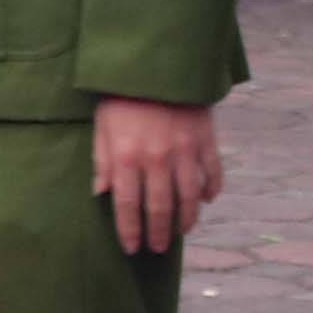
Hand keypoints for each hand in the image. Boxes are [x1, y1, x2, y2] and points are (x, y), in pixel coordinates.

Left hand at [90, 94, 224, 256]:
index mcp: (127, 157)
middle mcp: (157, 159)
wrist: (157, 64)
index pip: (127, 204)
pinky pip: (212, 172)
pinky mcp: (205, 139)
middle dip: (158, 232)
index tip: (131, 248)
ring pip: (189, 197)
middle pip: (160, 207)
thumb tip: (100, 194)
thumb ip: (102, 161)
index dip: (129, 230)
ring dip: (186, 219)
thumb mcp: (102, 126)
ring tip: (180, 232)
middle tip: (157, 248)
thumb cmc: (121, 95)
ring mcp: (185, 151)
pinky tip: (206, 201)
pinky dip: (211, 190)